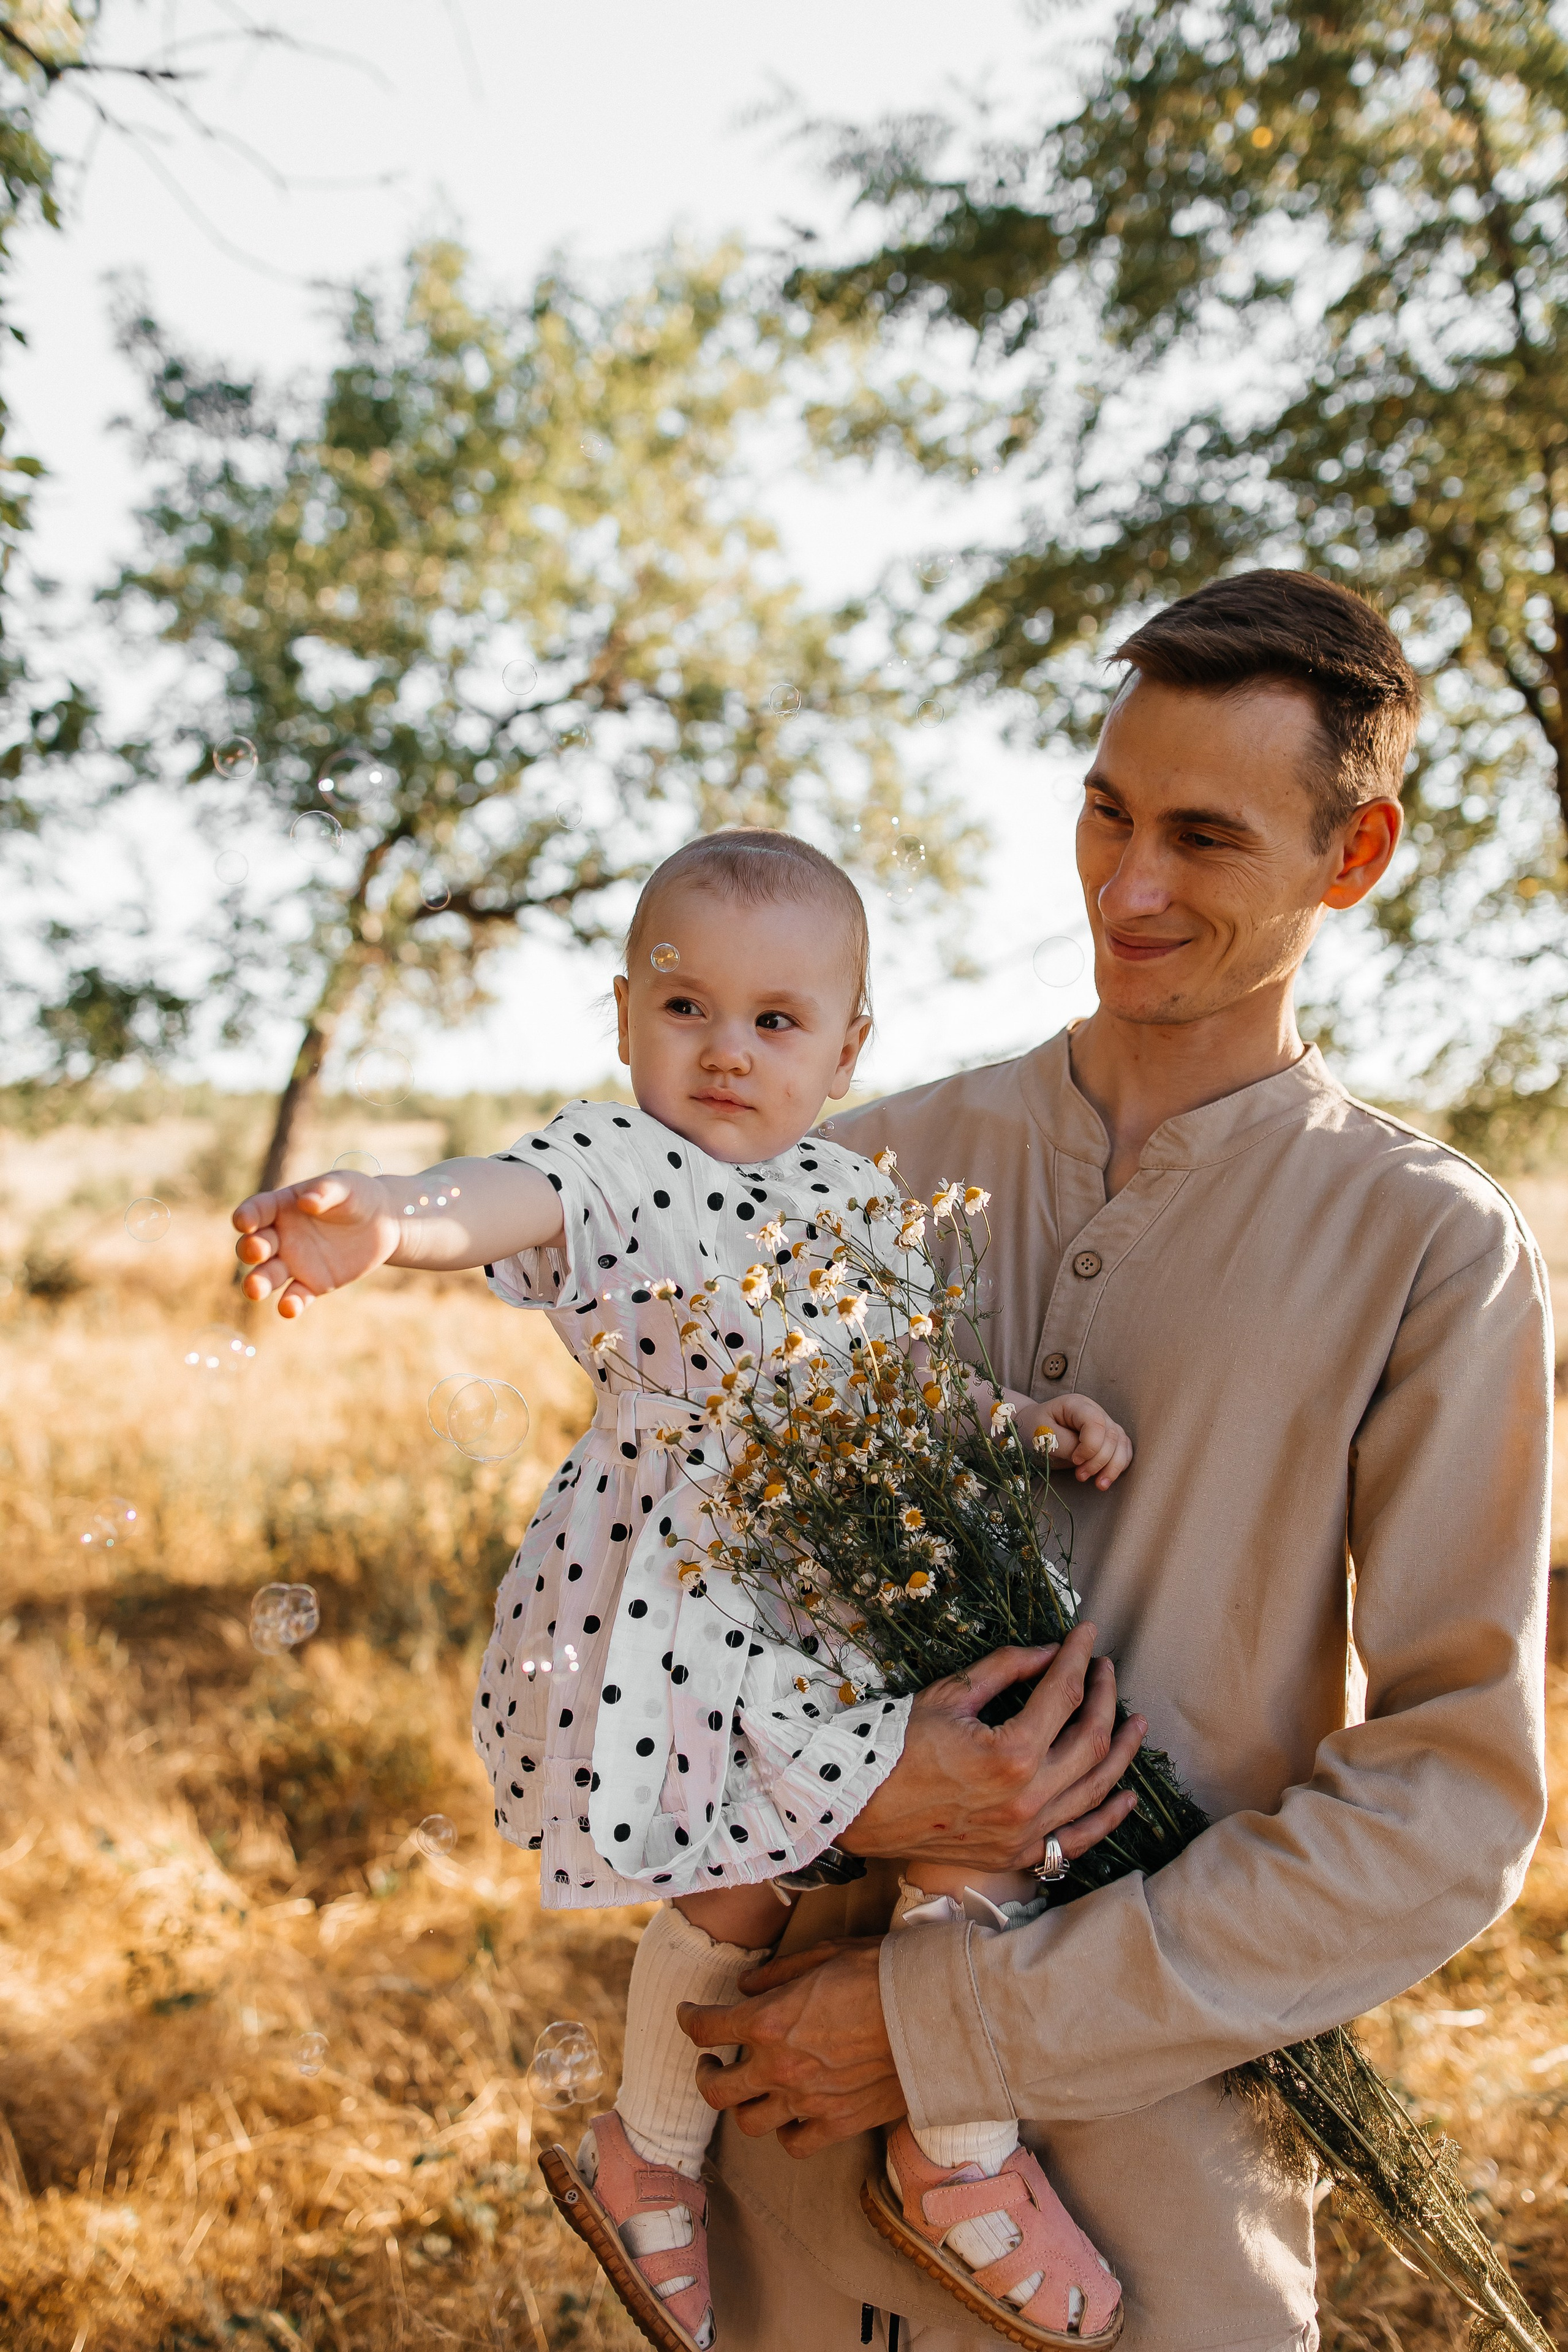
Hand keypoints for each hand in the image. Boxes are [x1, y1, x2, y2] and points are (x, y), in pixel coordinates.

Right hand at [233, 1171, 399, 1317]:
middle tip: (258, 1251)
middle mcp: (281, 1236)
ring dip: (258, 1283)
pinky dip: (289, 1304)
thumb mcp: (345, 1185)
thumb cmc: (357, 1195)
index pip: (256, 1210)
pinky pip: (296, 1296)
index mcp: (282, 1206)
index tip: (244, 1223)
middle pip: (254, 1246)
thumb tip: (306, 1201)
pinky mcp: (312, 1284)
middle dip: (251, 1249)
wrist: (383, 1223)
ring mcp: (294, 1262)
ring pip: (267, 1275)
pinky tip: (289, 1309)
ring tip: (255, 1290)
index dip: (246, 1216)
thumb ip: (325, 1191)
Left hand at [681, 1939, 903, 2156]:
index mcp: (769, 2021)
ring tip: (750, 2089)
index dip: (689, 2019)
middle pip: (715, 2090)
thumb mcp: (824, 1954)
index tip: (689, 2015)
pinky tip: (789, 2114)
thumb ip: (777, 1973)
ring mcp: (807, 2102)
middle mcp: (779, 2068)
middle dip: (704, 2073)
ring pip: (748, 2122)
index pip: (706, 2028)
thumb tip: (745, 1986)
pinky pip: (794, 2144)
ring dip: (741, 2105)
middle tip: (712, 2061)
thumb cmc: (880, 1973)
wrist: (933, 2012)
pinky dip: (785, 2132)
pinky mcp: (838, 2124)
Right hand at [837, 1626, 1143, 1871]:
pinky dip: (1107, 1818)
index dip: (1079, 1659)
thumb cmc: (898, 1744)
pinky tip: (1126, 1796)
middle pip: (1090, 1740)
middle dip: (1105, 1698)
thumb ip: (1006, 1668)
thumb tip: (1050, 1652)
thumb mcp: (951, 1693)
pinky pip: (1077, 1839)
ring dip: (1121, 1753)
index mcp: (1011, 1753)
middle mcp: (1028, 1797)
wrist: (860, 1805)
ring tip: (1135, 1724)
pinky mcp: (1017, 1854)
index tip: (1087, 1636)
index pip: (1063, 1695)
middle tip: (1106, 1670)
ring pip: (1095, 1789)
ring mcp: (1026, 1832)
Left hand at [1038, 1393, 1133, 1489]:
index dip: (1090, 1446)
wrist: (1033, 1431)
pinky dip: (1119, 1466)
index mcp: (1076, 1405)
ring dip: (1113, 1467)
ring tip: (1099, 1485)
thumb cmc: (1035, 1430)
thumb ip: (1065, 1445)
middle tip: (1080, 1476)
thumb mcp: (1042, 1436)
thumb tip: (1084, 1457)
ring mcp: (1104, 1423)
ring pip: (1121, 1444)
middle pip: (1111, 1435)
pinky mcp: (1108, 1438)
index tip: (1075, 1460)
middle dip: (1099, 1461)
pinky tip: (1106, 1478)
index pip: (1095, 1423)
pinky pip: (1124, 1450)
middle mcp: (1095, 1411)